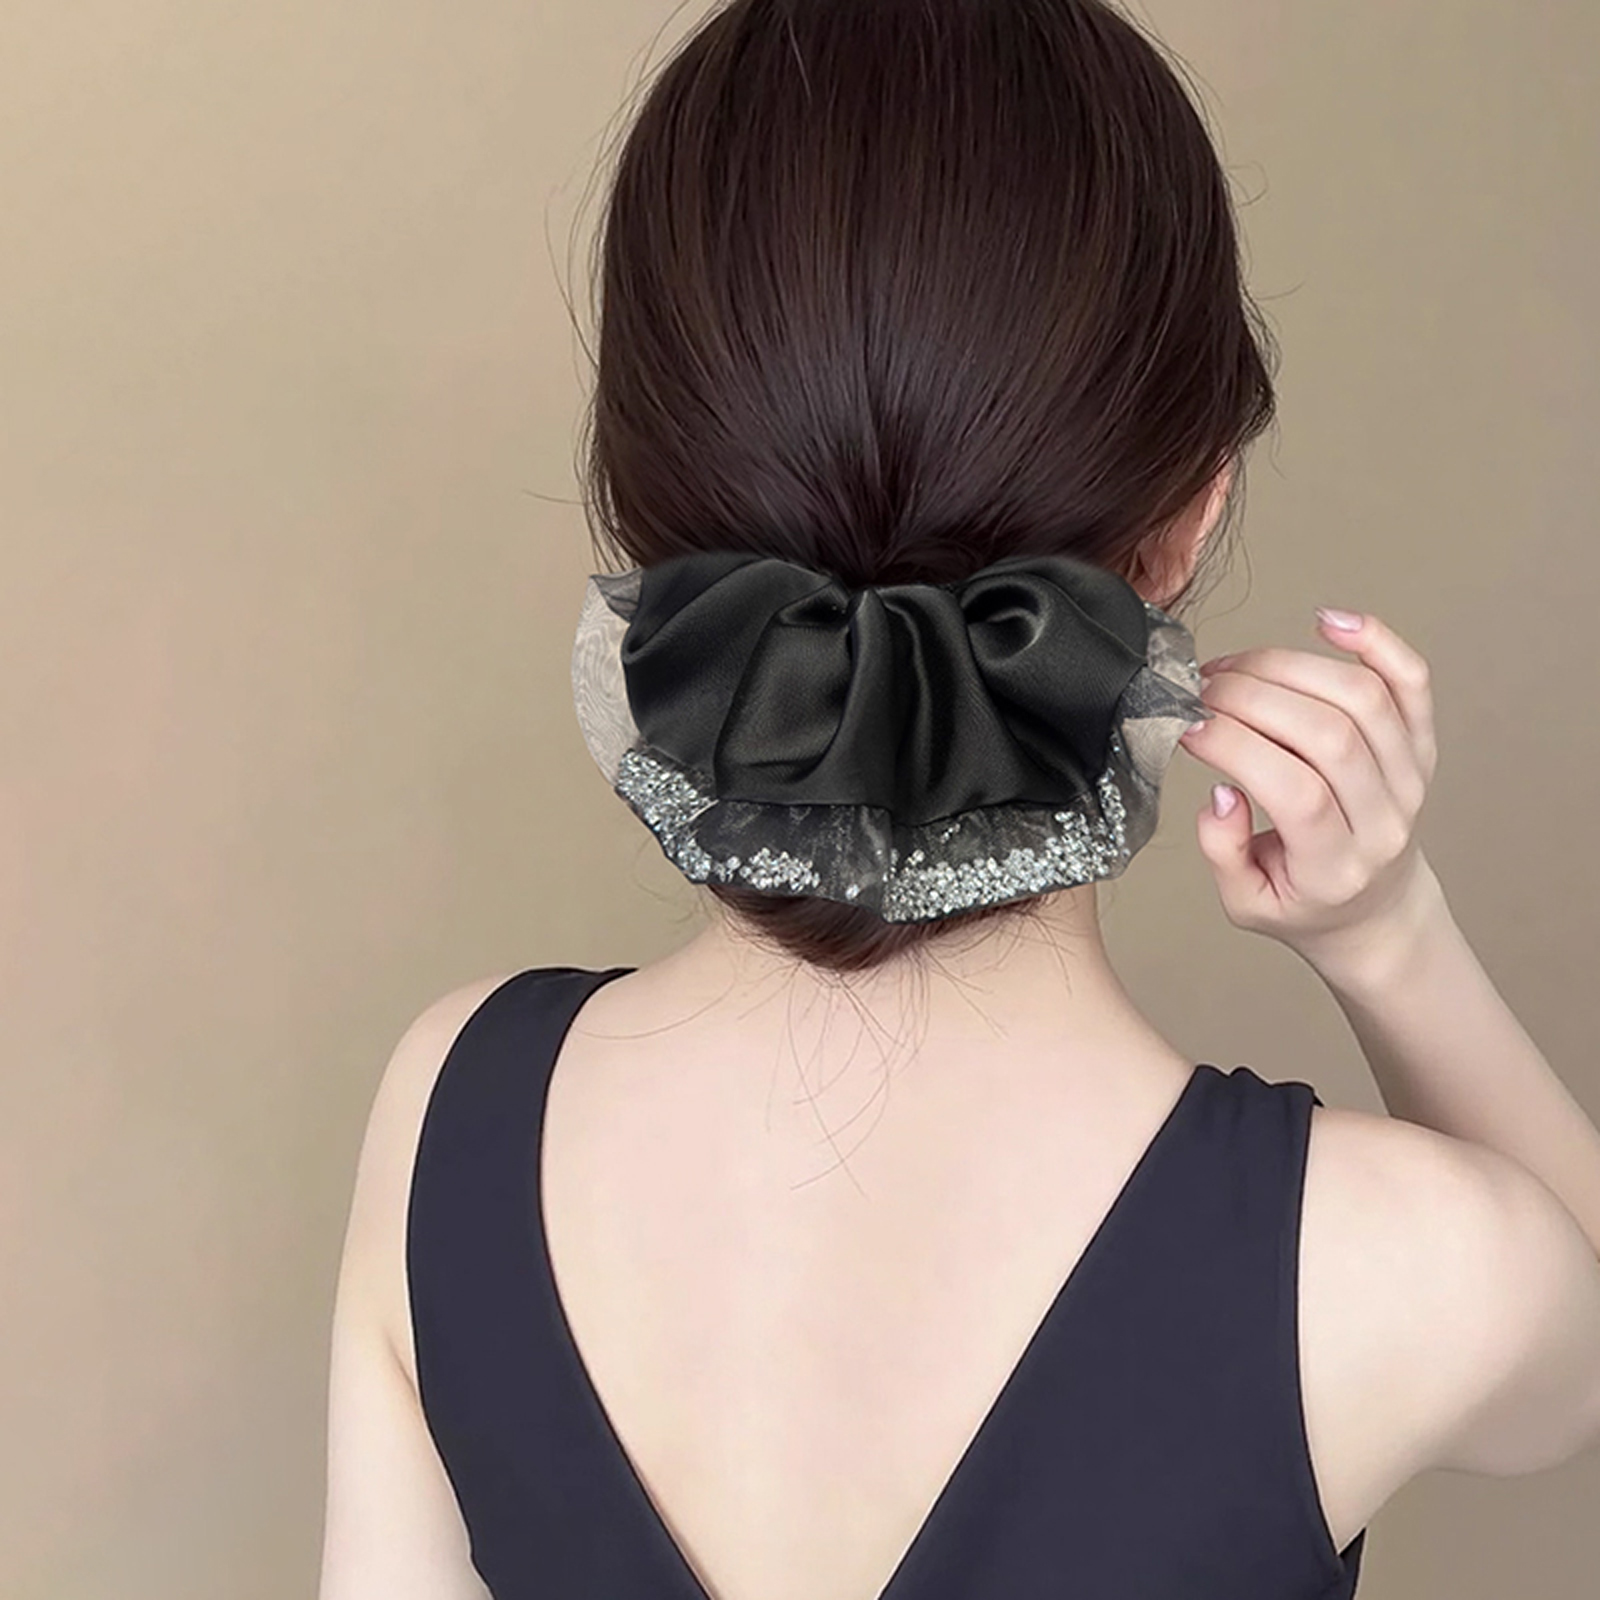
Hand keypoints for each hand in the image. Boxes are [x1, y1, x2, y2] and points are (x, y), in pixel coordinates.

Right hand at [1176, 609, 1441, 973]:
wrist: (1374, 909)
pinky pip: (1410, 680)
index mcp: (1336, 866)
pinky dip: (1374, 640)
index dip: (1236, 746)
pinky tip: (1326, 621)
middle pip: (1327, 734)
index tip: (1187, 725)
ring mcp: (1410, 777)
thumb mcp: (1247, 904)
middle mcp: (1384, 818)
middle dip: (1250, 697)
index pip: (1295, 792)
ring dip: (1288, 665)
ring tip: (1235, 668)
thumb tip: (1221, 795)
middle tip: (1200, 690)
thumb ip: (1224, 855)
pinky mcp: (1421, 744)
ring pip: (1361, 697)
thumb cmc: (1305, 903)